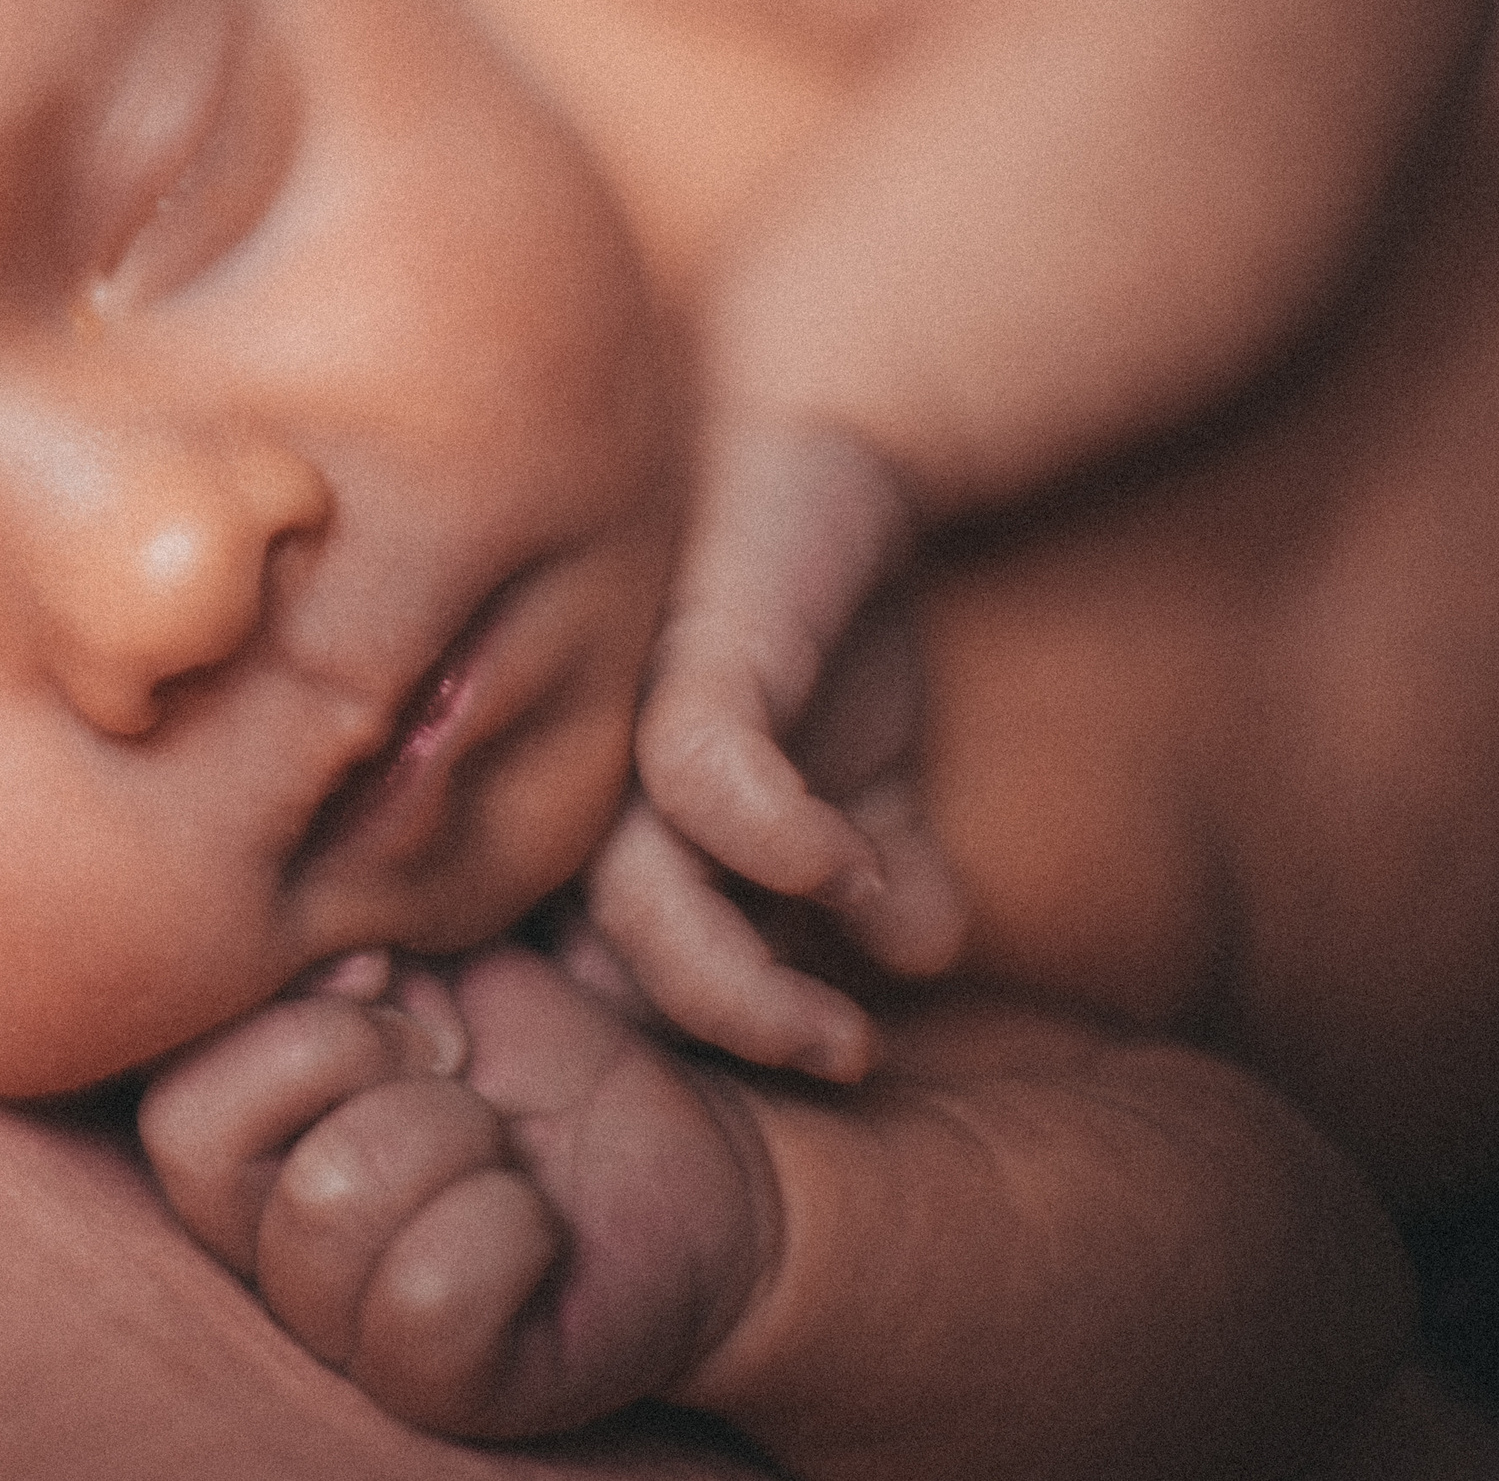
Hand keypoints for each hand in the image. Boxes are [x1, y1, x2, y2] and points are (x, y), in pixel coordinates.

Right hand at [138, 945, 769, 1440]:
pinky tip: (538, 1228)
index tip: (394, 993)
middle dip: (365, 1062)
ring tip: (502, 1150)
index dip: (294, 1017)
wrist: (695, 1161)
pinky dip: (508, 1231)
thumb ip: (348, 950)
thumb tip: (335, 964)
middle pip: (210, 1148)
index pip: (167, 1092)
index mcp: (246, 1152)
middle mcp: (264, 1256)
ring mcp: (344, 1337)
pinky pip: (427, 1298)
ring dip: (455, 1137)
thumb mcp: (443, 968)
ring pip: (330, 1203)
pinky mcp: (441, 1389)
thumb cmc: (547, 1065)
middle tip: (457, 1071)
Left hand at [585, 422, 961, 1082]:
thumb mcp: (856, 761)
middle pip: (599, 964)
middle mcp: (576, 784)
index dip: (690, 1048)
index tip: (795, 1078)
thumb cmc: (808, 611)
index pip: (599, 984)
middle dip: (713, 1040)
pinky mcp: (685, 650)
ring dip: (740, 986)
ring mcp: (616, 717)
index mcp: (591, 830)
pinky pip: (701, 777)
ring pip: (636, 899)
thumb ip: (875, 866)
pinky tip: (845, 872)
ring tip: (843, 1039)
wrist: (812, 422)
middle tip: (832, 1065)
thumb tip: (922, 957)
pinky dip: (776, 844)